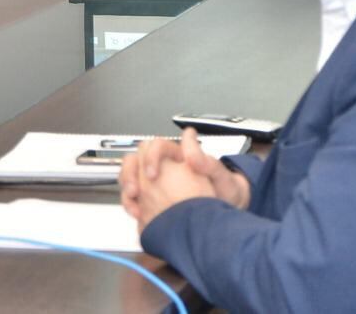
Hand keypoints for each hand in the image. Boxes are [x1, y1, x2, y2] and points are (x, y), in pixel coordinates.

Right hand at [119, 130, 249, 228]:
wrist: (229, 212)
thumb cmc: (227, 191)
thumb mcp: (221, 175)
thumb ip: (206, 159)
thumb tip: (189, 141)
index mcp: (179, 156)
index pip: (156, 146)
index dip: (150, 157)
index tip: (153, 174)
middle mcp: (165, 167)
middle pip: (135, 158)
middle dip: (130, 173)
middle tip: (136, 191)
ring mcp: (157, 183)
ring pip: (131, 176)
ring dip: (126, 188)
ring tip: (134, 205)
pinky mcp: (154, 199)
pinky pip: (135, 197)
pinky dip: (131, 205)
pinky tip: (138, 214)